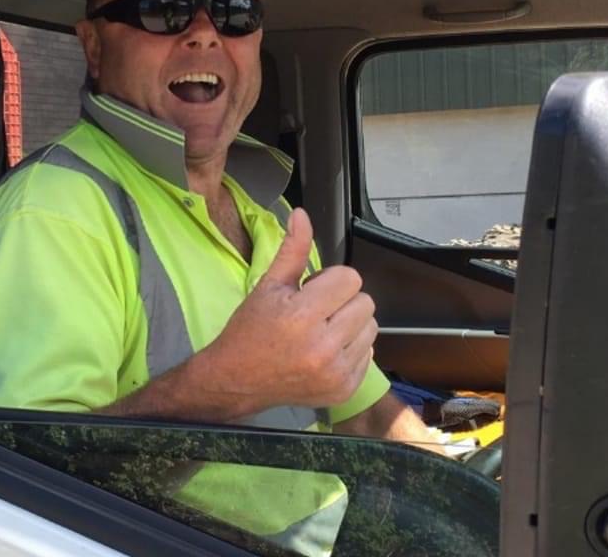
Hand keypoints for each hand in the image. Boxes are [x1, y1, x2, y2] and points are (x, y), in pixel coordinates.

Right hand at [200, 208, 376, 417]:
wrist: (237, 380)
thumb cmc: (251, 329)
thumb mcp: (269, 285)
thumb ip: (292, 249)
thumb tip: (302, 215)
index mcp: (302, 316)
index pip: (349, 278)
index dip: (331, 279)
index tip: (312, 289)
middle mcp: (323, 347)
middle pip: (364, 302)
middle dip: (343, 299)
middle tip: (316, 310)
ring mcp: (335, 373)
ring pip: (371, 327)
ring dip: (351, 323)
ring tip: (323, 329)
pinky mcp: (343, 391)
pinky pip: (369, 354)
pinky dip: (352, 348)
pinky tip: (326, 350)